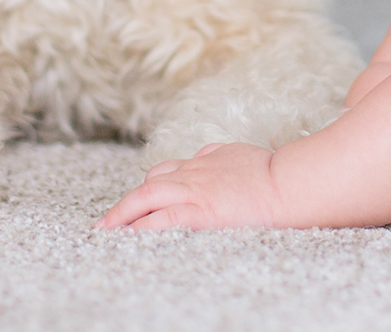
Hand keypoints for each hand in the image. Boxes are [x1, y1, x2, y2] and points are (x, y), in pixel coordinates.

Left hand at [96, 142, 285, 230]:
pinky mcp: (201, 211)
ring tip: (108, 231)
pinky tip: (132, 236)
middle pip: (149, 184)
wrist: (285, 183)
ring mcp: (195, 191)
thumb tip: (208, 154)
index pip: (165, 172)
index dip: (146, 189)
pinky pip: (164, 218)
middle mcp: (193, 173)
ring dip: (125, 214)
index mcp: (202, 162)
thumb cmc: (269, 171)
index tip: (133, 202)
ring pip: (149, 197)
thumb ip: (218, 155)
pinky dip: (143, 226)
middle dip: (124, 205)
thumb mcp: (236, 153)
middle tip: (105, 222)